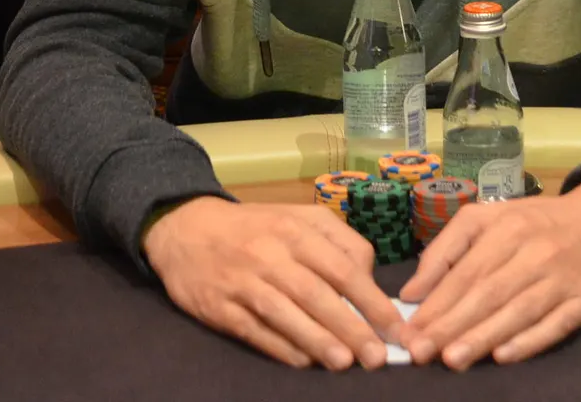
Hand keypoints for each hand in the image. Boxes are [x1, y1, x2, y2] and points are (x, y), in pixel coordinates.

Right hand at [141, 196, 401, 370]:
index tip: (396, 327)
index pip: (342, 266)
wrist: (184, 229)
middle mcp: (269, 254)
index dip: (371, 300)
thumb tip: (368, 277)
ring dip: (317, 340)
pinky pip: (254, 330)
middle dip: (351, 327)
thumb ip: (339, 239)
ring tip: (345, 363)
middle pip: (317, 294)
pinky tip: (304, 362)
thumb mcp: (298, 216)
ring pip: (285, 313)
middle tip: (377, 357)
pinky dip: (280, 348)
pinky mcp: (219, 306)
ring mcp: (242, 281)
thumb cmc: (255, 227)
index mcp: (295, 230)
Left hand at [399, 178, 580, 369]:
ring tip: (453, 358)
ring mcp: (561, 279)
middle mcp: (533, 253)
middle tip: (421, 351)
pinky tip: (504, 356)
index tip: (410, 331)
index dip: (437, 303)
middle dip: (451, 325)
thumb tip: (412, 291)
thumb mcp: (488, 217)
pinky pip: (555, 324)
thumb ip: (446, 248)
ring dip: (484, 336)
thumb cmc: (536, 223)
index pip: (466, 271)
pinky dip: (530, 341)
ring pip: (518, 311)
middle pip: (488, 293)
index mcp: (506, 229)